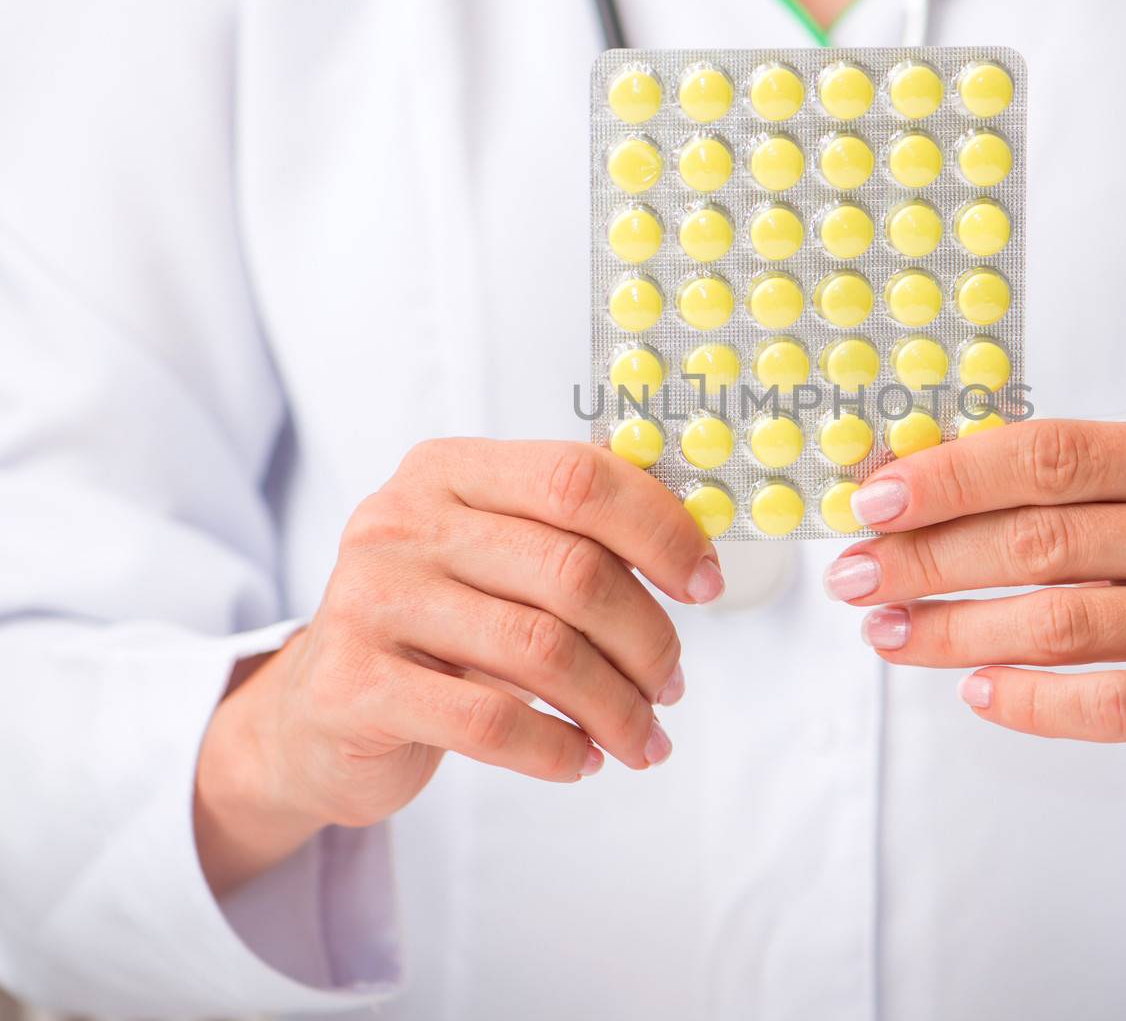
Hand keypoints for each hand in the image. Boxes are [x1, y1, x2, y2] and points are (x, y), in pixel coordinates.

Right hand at [195, 439, 722, 893]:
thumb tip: (694, 543)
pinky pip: (491, 721)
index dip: (660, 530)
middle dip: (647, 640)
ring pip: (543, 651)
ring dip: (615, 706)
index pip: (578, 477)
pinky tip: (579, 761)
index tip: (706, 585)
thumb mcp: (492, 555)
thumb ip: (572, 532)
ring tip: (640, 737)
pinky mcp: (354, 685)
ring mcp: (370, 600)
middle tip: (671, 686)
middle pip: (574, 572)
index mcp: (448, 470)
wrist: (315, 715)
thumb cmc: (436, 626)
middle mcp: (402, 520)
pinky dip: (556, 748)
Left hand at [827, 420, 1125, 827]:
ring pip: (1062, 624)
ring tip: (889, 632)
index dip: (953, 476)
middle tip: (858, 575)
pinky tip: (973, 688)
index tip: (874, 500)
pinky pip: (1106, 704)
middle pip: (1044, 541)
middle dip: (930, 559)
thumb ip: (1055, 482)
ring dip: (955, 631)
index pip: (1054, 454)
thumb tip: (905, 479)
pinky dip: (1026, 699)